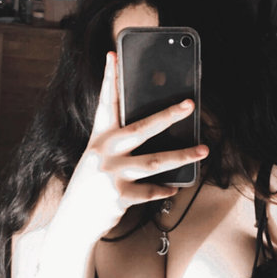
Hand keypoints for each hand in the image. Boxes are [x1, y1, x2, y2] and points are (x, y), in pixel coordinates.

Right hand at [58, 51, 208, 241]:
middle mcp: (104, 153)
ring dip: (183, 155)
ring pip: (155, 161)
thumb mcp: (97, 158)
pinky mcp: (120, 197)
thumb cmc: (90, 185)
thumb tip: (153, 128)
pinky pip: (151, 191)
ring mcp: (112, 175)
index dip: (109, 79)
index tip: (113, 56)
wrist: (73, 221)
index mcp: (99, 139)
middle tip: (188, 104)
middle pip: (141, 128)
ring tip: (203, 150)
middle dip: (167, 114)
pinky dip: (165, 189)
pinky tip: (173, 187)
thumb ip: (118, 143)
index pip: (105, 103)